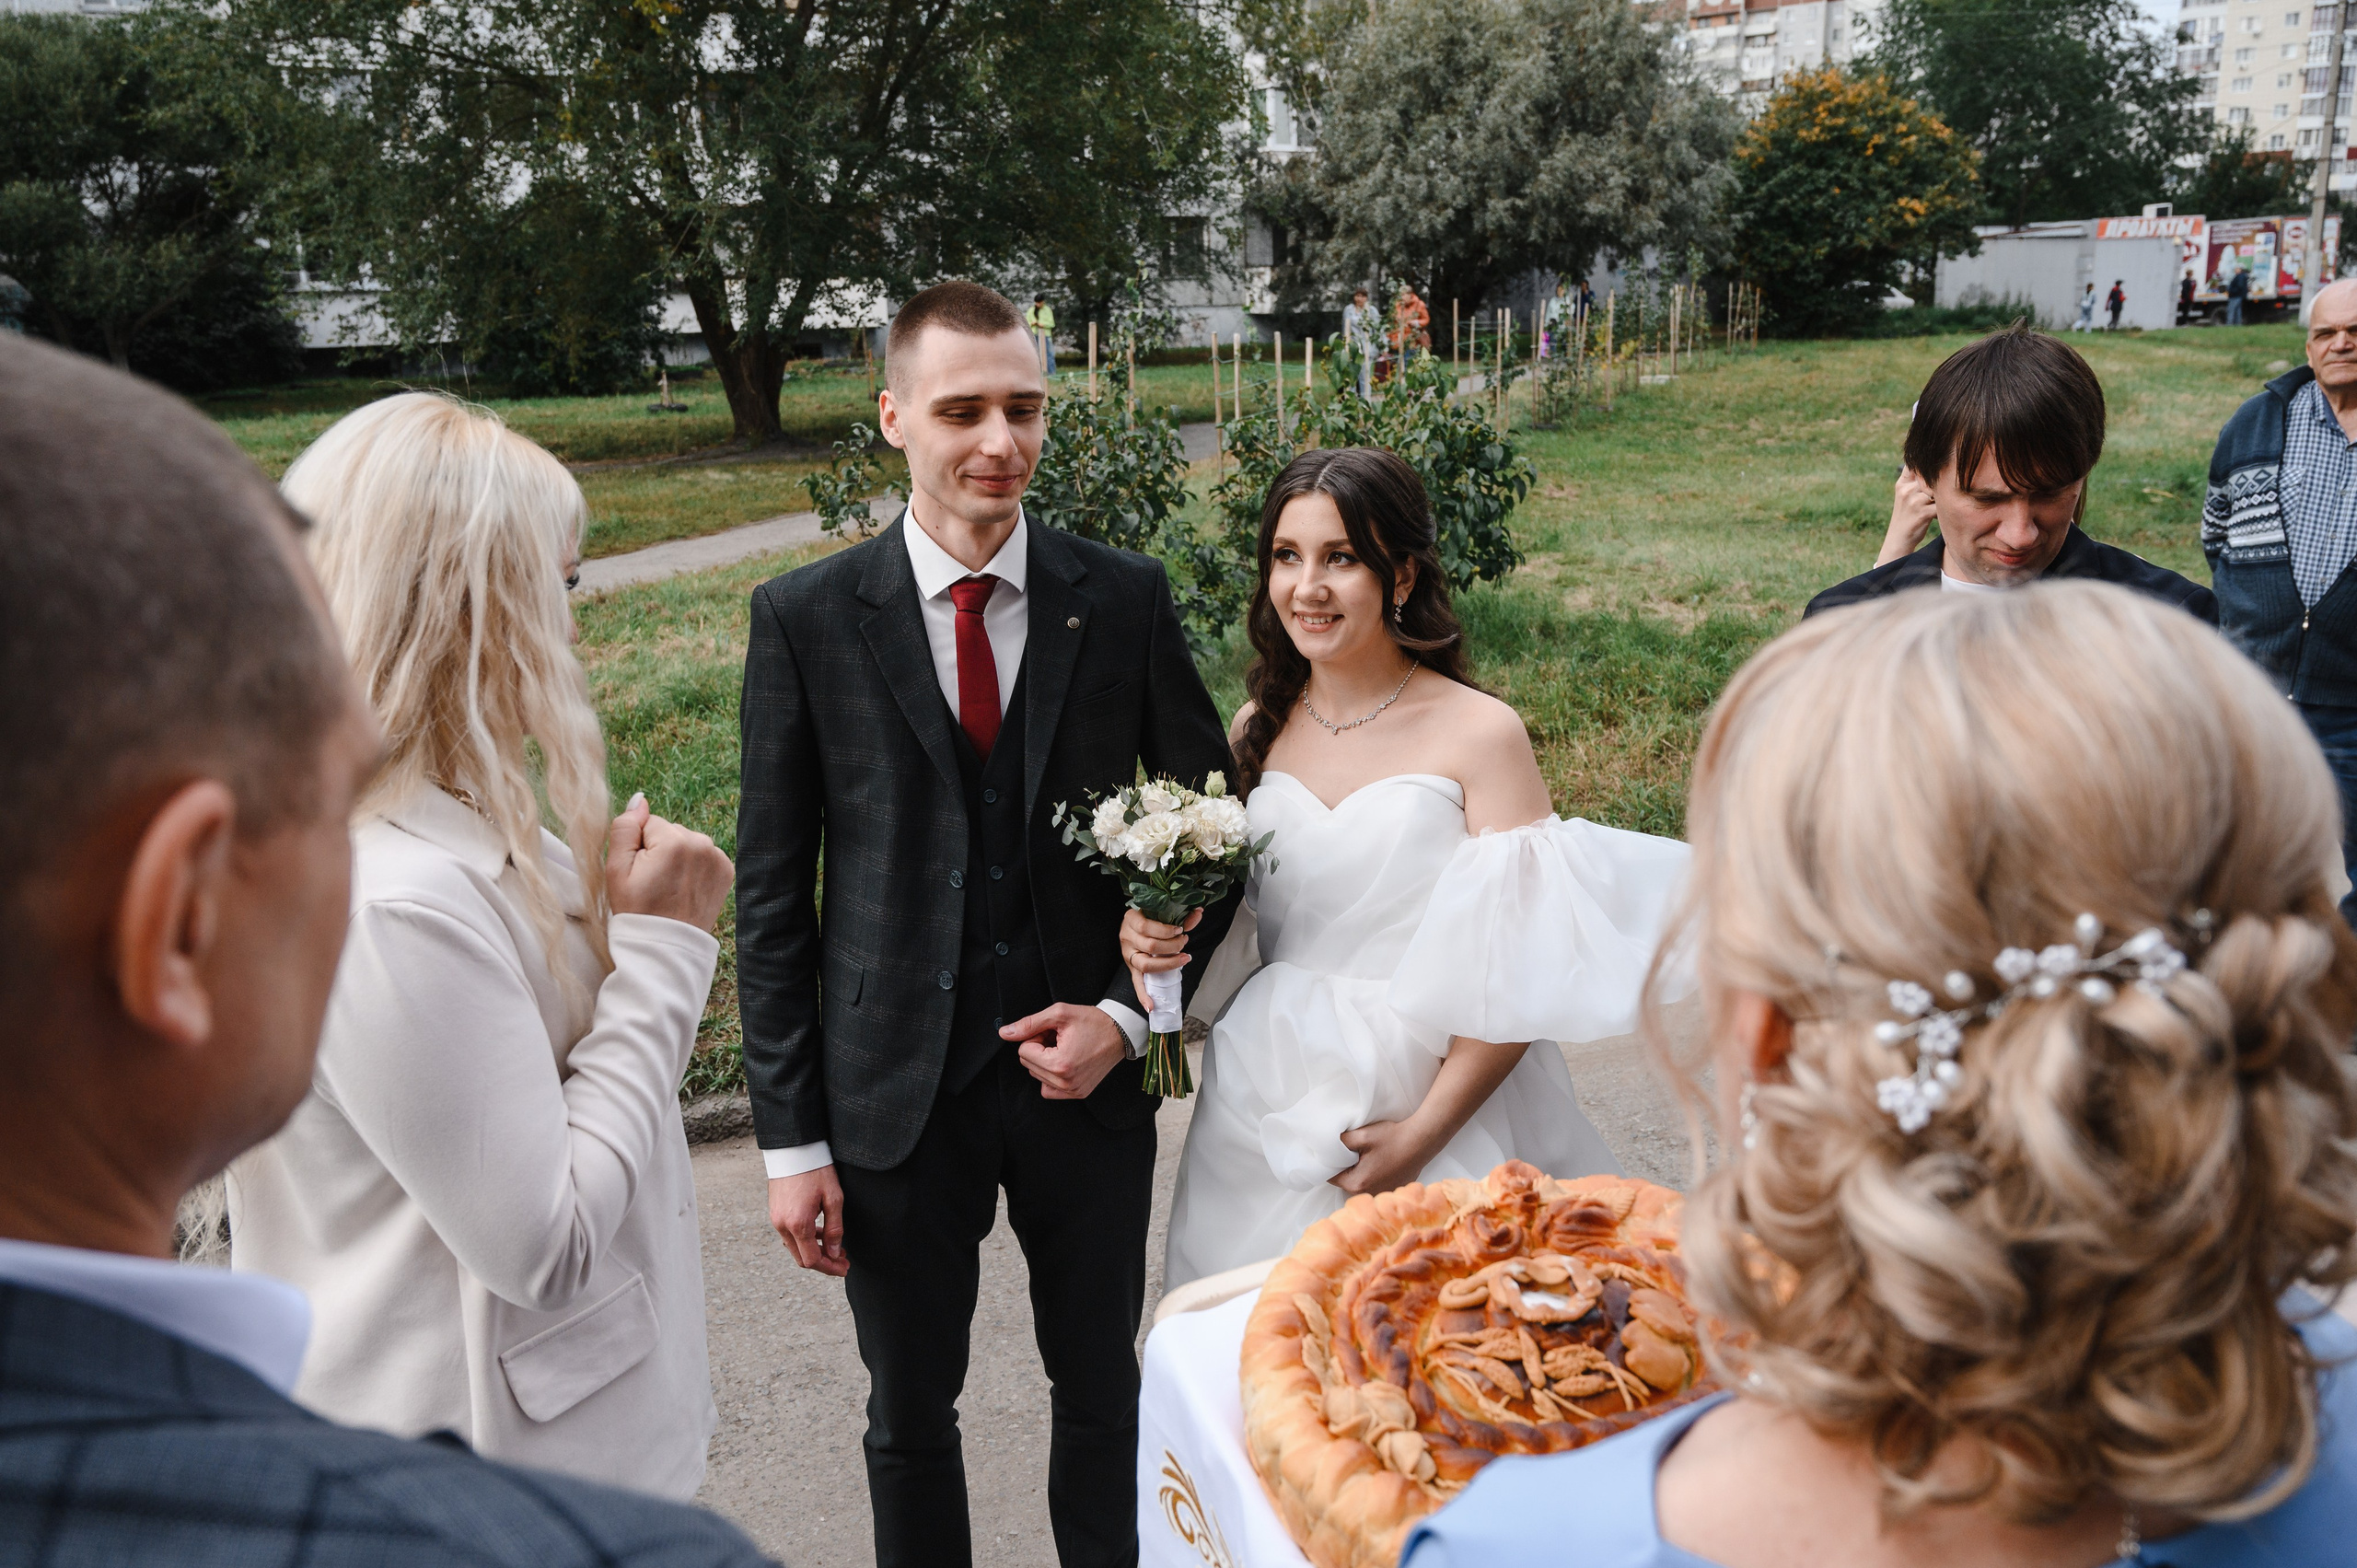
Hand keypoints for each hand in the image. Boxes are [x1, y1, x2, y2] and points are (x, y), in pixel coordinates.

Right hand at [607, 792, 732, 931]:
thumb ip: (624, 828)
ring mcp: (718, 857)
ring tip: (670, 888)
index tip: (641, 873)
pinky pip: (702, 856)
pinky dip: (693, 868)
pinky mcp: (726, 870)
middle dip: (660, 850)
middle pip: (670, 832)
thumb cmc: (637, 910)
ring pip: (686, 843)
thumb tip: (639, 800)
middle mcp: (702, 843)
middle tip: (654, 883)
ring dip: (677, 858)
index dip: (639, 848)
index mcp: (675, 840)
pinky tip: (685, 889)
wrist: (666, 945)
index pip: (648, 824)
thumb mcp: (616, 869)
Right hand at [768, 1165, 847, 1276]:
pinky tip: (820, 1233)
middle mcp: (783, 1225)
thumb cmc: (816, 1170)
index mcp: (798, 1224)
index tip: (844, 1268)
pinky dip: (805, 1240)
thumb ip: (835, 1229)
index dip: (830, 1268)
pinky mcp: (775, 1212)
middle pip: (802, 1258)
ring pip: (795, 1247)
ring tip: (835, 1247)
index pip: (812, 1260)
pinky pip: (790, 1235)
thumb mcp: (833, 1199)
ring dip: (814, 1251)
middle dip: (823, 1263)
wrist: (794, 1149)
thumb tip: (834, 1253)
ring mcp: (776, 1219)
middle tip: (843, 1260)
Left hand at [1003, 1003, 1127, 1099]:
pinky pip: (1049, 1090)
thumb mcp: (1059, 1014)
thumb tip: (1004, 1033)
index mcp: (1060, 1064)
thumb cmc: (1093, 1021)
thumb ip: (1029, 1024)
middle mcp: (1066, 1082)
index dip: (1036, 1037)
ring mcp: (1073, 1091)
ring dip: (1045, 1061)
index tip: (1053, 1032)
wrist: (1121, 1033)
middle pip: (1028, 1065)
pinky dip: (1051, 1077)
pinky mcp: (1078, 1094)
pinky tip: (1064, 1063)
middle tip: (1060, 1039)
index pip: (1023, 1051)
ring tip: (1065, 1048)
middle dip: (1039, 1049)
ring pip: (1037, 1076)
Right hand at [1122, 907, 1198, 1010]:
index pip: (1145, 926)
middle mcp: (1127, 937)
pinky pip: (1136, 983)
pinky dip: (1143, 996)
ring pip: (1145, 964)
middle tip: (1184, 943)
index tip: (1180, 931)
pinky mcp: (1131, 968)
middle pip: (1149, 946)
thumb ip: (1181, 915)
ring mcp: (1128, 954)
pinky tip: (1150, 1006)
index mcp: (1131, 920)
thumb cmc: (1149, 917)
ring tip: (1183, 958)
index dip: (1165, 931)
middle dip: (1172, 946)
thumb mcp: (1161, 913)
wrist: (1135, 923)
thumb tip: (1198, 912)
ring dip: (1167, 964)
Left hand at [1331, 1117, 1438, 1197]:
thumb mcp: (1361, 1135)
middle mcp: (1369, 1194)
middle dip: (1345, 1168)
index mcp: (1357, 1183)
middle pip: (1346, 1181)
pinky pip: (1374, 1184)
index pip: (1331, 1177)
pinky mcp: (1392, 1190)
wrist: (1421, 1141)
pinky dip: (1373, 1174)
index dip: (1330, 1163)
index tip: (1333, 1152)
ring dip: (1359, 1172)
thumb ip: (1340, 1142)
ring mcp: (1382, 1194)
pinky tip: (1380, 1161)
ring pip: (1360, 1183)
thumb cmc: (1393, 1138)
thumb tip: (1328, 1145)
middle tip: (1351, 1151)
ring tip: (1367, 1155)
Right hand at [1875, 467, 1938, 566]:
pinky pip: (1941, 505)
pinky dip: (1944, 510)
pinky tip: (1939, 515)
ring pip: (1939, 491)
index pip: (1916, 464)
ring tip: (1939, 506)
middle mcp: (1906, 490)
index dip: (1928, 464)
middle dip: (1940, 484)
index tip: (1937, 466)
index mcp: (1902, 483)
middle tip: (1940, 494)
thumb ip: (1916, 480)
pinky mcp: (1922, 513)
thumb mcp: (1905, 494)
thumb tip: (1939, 464)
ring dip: (1943, 498)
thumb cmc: (1907, 515)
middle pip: (1932, 477)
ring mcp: (1914, 501)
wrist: (1899, 539)